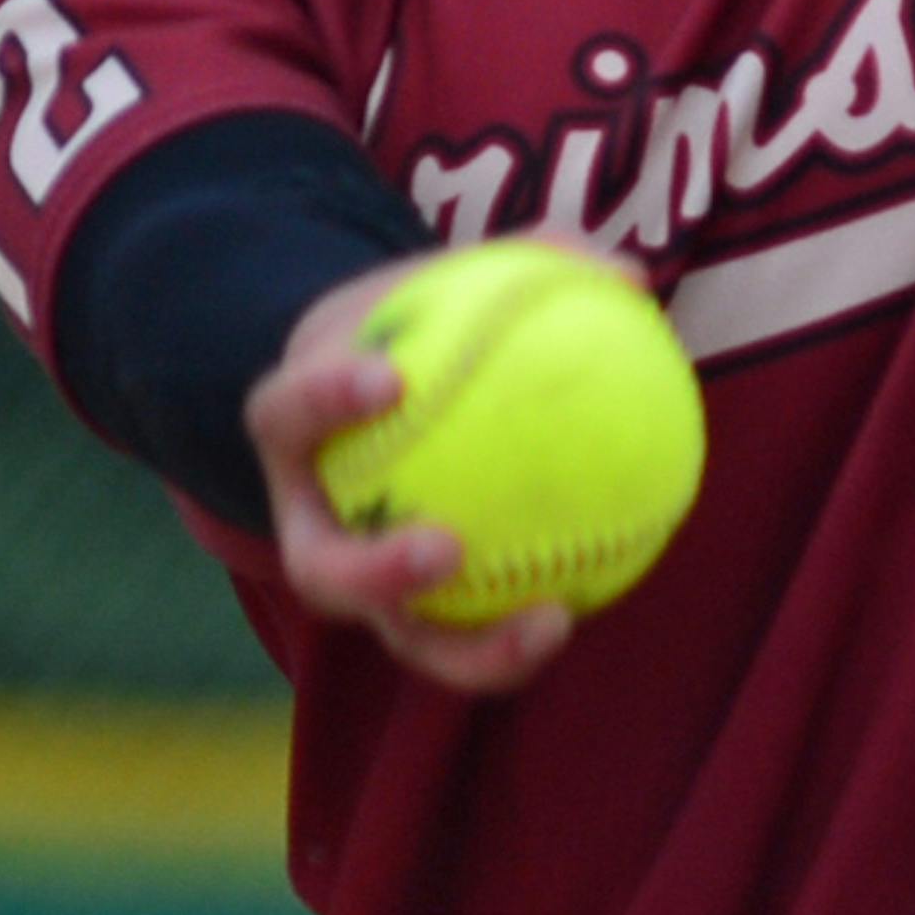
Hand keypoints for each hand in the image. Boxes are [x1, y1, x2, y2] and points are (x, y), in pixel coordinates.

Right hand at [244, 257, 575, 696]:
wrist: (366, 400)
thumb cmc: (407, 334)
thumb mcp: (443, 289)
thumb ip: (528, 269)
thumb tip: (630, 275)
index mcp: (293, 433)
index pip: (285, 413)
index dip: (323, 399)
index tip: (390, 377)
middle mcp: (310, 523)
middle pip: (322, 571)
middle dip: (375, 571)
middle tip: (447, 545)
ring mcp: (359, 584)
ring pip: (401, 636)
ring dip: (471, 645)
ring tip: (552, 619)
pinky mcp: (409, 619)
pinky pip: (468, 636)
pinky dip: (519, 635)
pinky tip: (586, 607)